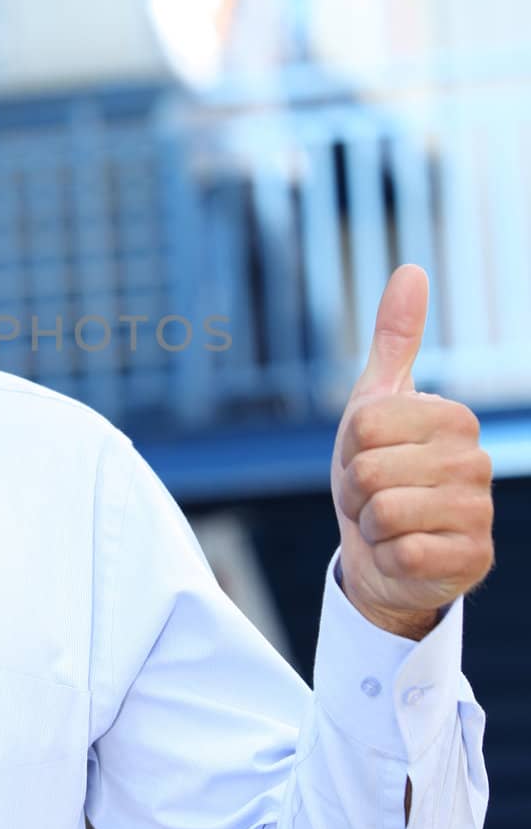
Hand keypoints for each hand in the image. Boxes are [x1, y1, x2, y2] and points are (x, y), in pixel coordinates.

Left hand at [331, 265, 493, 638]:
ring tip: (387, 524)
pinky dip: (388, 557)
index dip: (350, 449)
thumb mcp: (376, 404)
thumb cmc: (379, 472)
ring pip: (384, 512)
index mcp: (454, 417)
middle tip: (374, 497)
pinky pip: (404, 552)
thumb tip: (412, 269)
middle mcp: (476, 461)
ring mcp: (479, 512)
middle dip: (356, 490)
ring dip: (370, 525)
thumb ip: (395, 339)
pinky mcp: (473, 560)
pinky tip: (405, 554)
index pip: (365, 426)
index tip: (367, 457)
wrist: (383, 552)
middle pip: (370, 469)